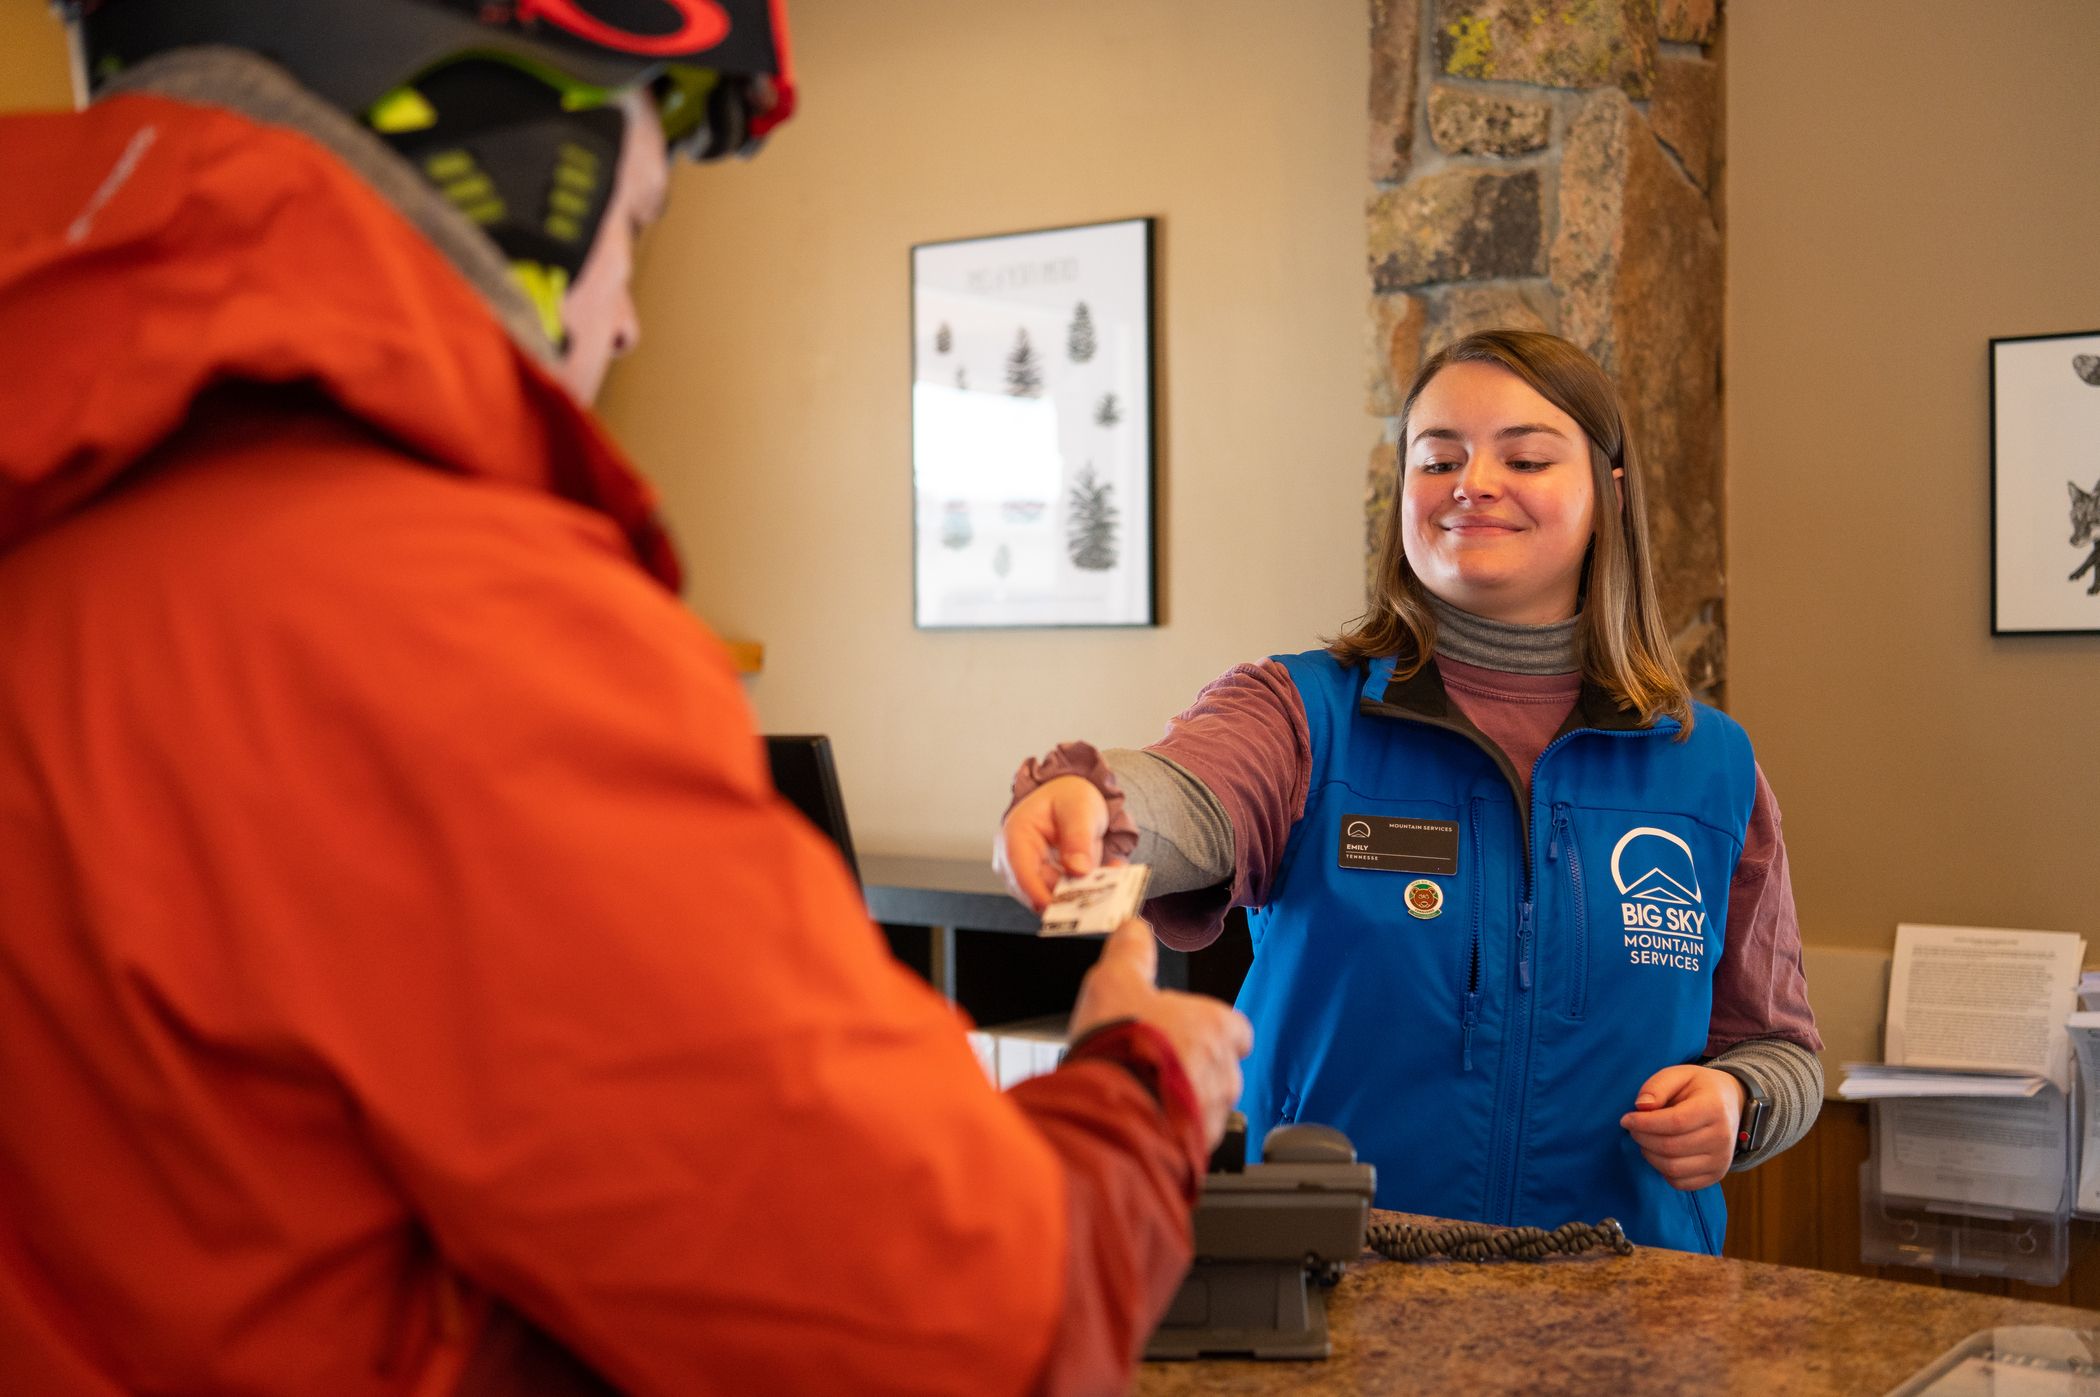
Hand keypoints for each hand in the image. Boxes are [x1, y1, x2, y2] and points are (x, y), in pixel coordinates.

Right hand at [995, 775, 1112, 911]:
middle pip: (1036, 890)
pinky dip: (1087, 889)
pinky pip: (1065, 897)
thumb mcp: (1079, 808)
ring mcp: (1029, 875)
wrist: (1070, 798)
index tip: (1062, 906)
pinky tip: (1108, 874)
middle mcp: (1015, 860)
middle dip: (1069, 895)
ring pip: (1052, 898)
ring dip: (1082, 892)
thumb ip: (1079, 837)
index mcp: (1015, 835)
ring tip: (1112, 876)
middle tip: (1103, 891)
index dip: (1039, 893)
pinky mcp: (1046, 885)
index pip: (1021, 871)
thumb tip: (1079, 870)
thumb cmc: (1067, 797)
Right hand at [1070, 917, 1252, 1150]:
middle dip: (1191, 1067)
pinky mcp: (1196, 1147)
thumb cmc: (1122, 1046)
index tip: (1187, 1028)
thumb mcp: (1116, 981)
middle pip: (1220, 1068)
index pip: (1236, 1028)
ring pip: (1205, 1106)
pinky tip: (1139, 1120)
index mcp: (1216, 1027)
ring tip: (1142, 1095)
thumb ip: (1130, 953)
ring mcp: (1213, 1113)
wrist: (1113, 1111)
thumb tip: (1134, 930)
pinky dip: (1169, 1130)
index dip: (1212, 1028)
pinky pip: (1188, 1137)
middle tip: (1153, 1063)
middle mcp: (1225, 1071)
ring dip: (1181, 1101)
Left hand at [1618, 1064, 1744, 1191]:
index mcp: (1714, 1108)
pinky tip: (1659, 1153)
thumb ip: (1658, 1086)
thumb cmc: (1698, 1088)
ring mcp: (1722, 1160)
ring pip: (1673, 1168)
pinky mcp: (1716, 1175)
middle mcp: (1722, 1137)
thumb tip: (1641, 1107)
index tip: (1626, 1119)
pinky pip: (1680, 1183)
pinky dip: (1662, 1170)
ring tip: (1645, 1139)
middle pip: (1670, 1147)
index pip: (1675, 1122)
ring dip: (1649, 1155)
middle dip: (1642, 1138)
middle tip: (1633, 1128)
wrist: (1730, 1103)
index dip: (1644, 1123)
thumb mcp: (1679, 1074)